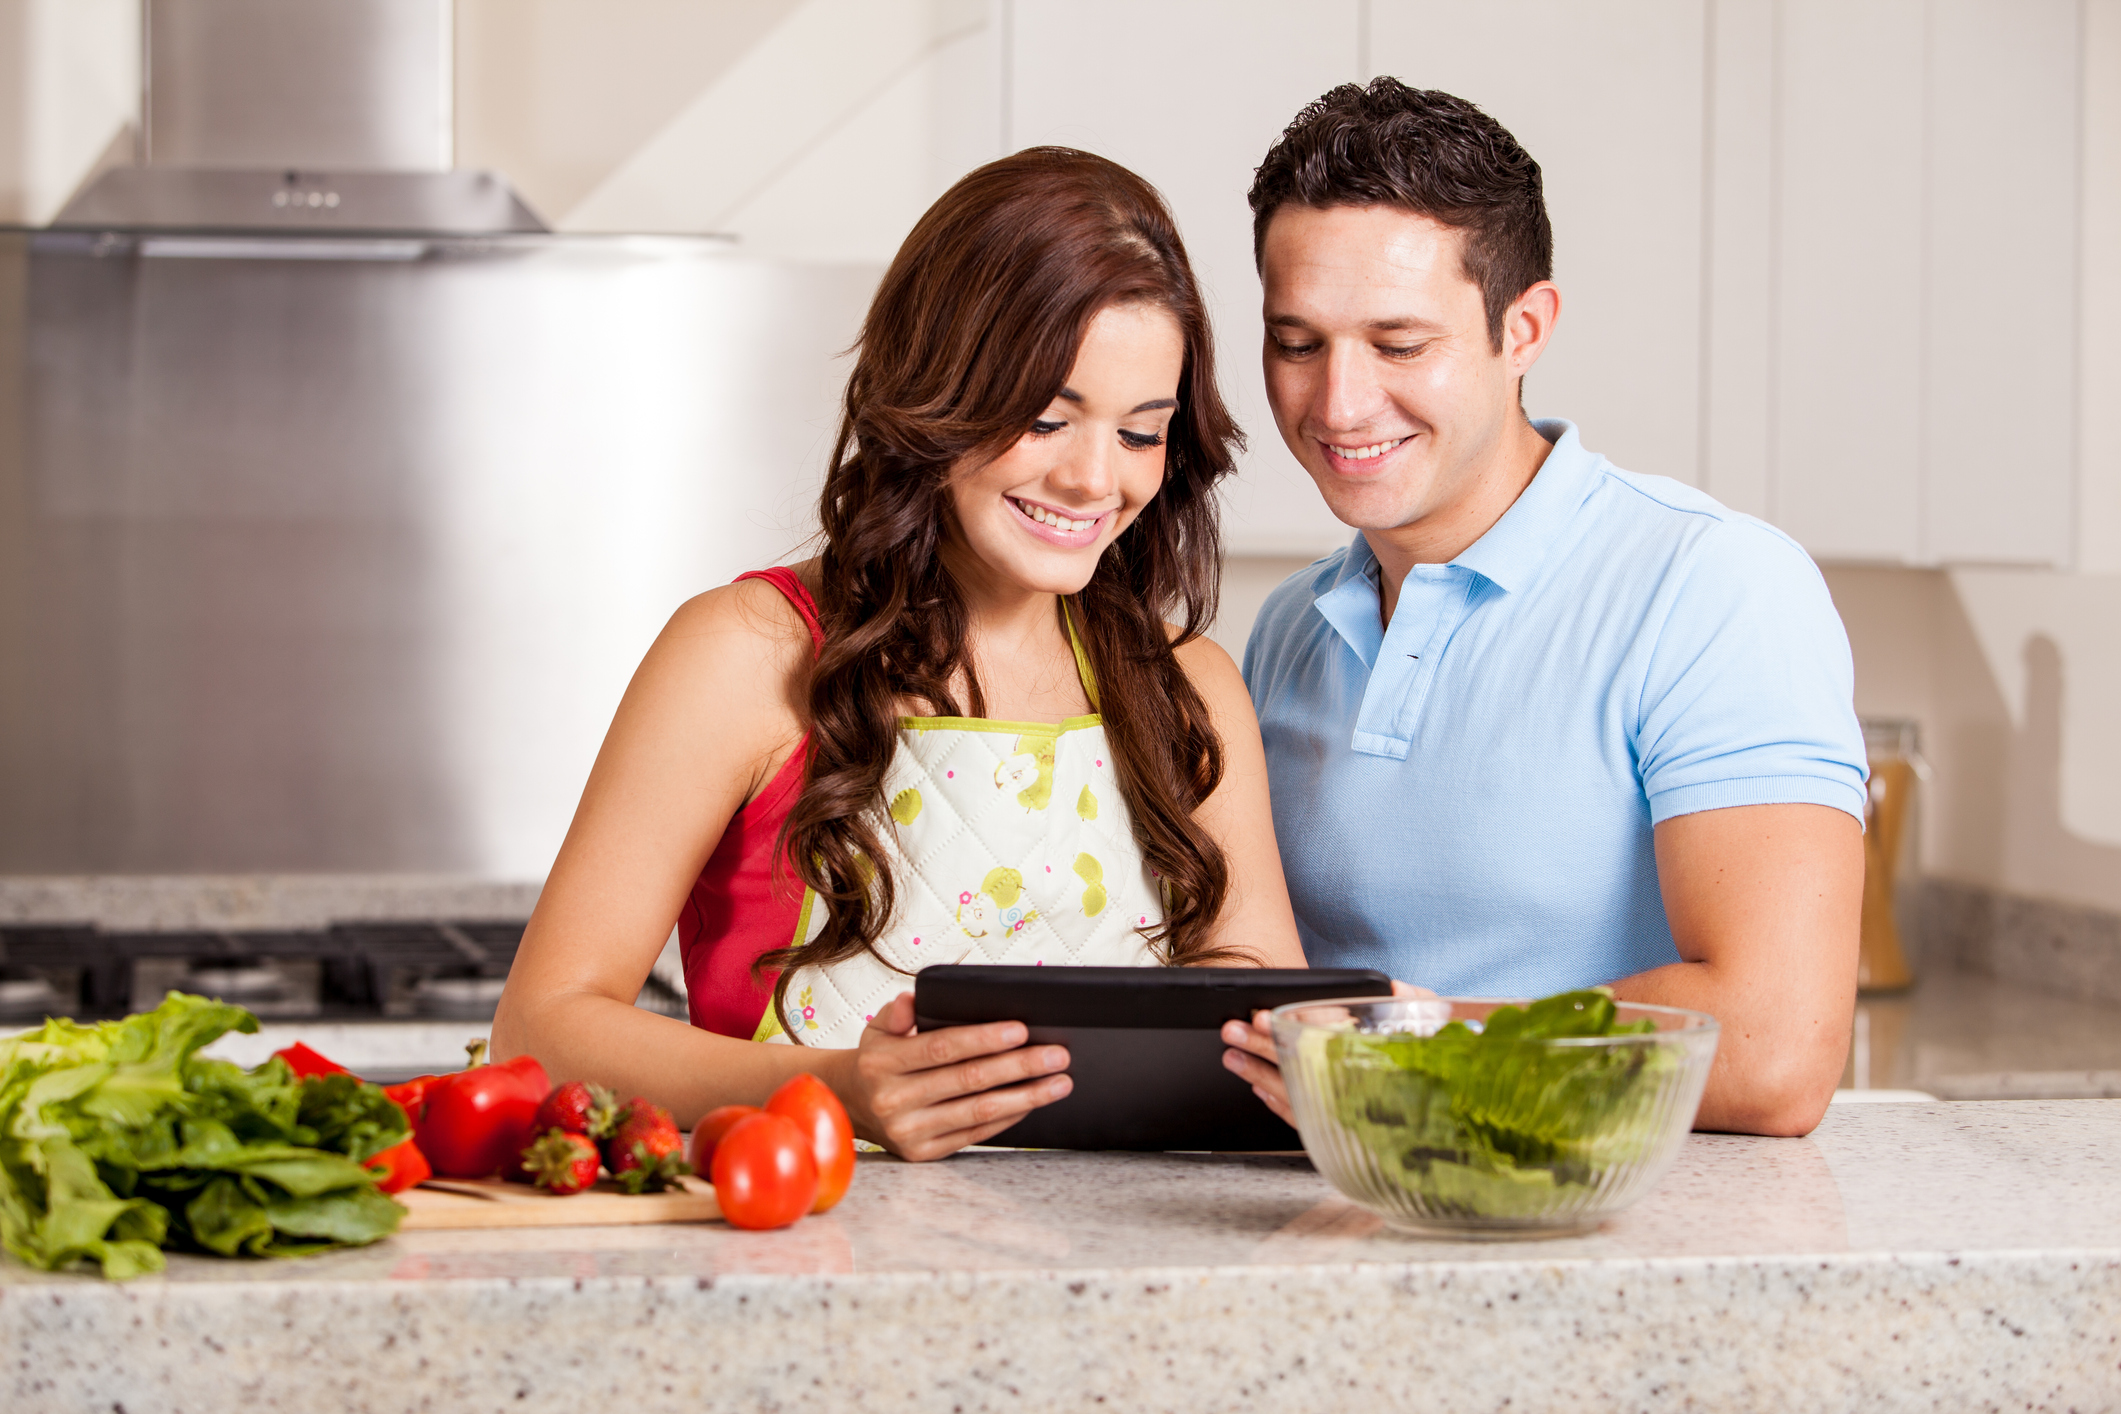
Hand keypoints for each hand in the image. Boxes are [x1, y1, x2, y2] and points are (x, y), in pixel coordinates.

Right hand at [823, 993, 1071, 1161]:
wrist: (848, 1107)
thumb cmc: (876, 1061)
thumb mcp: (876, 1030)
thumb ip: (896, 1013)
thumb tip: (914, 999)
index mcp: (883, 1063)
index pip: (942, 1048)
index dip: (984, 1039)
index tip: (1022, 1030)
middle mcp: (893, 1101)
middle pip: (968, 1080)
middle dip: (1019, 1066)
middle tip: (1057, 1055)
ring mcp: (909, 1132)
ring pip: (978, 1111)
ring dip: (1025, 1096)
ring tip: (1060, 1082)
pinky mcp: (923, 1153)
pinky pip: (975, 1134)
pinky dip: (1008, 1117)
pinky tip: (1033, 1102)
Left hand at [1221, 979, 1433, 1125]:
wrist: (1451, 1117)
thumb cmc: (1439, 1063)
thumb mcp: (1435, 1024)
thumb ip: (1411, 1002)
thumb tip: (1392, 988)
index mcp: (1374, 1063)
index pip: (1322, 1043)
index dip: (1289, 1031)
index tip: (1262, 1018)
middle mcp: (1357, 1093)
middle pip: (1300, 1066)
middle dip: (1263, 1048)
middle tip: (1233, 1031)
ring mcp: (1347, 1117)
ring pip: (1295, 1096)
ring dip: (1260, 1075)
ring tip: (1232, 1056)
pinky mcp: (1342, 1135)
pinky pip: (1304, 1121)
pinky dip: (1278, 1104)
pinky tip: (1259, 1088)